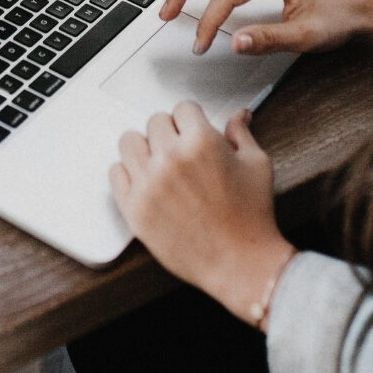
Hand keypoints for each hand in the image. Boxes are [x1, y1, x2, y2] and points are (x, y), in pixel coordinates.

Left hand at [110, 102, 294, 326]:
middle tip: (181, 151)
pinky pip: (116, 173)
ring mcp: (148, 183)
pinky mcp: (134, 208)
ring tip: (159, 163)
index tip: (194, 131)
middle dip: (170, 132)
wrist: (240, 264)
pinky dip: (129, 173)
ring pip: (129, 141)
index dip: (192, 120)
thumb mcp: (256, 165)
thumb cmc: (252, 217)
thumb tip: (238, 115)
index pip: (183, 108)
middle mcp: (171, 158)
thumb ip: (241, 134)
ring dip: (145, 148)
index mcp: (201, 142)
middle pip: (155, 122)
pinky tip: (146, 181)